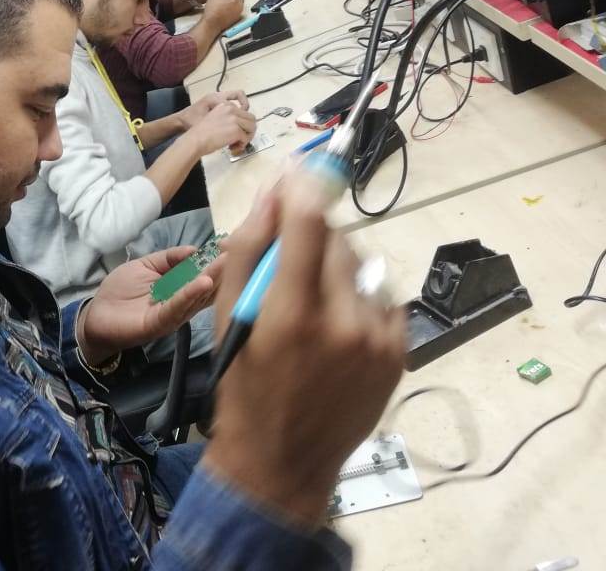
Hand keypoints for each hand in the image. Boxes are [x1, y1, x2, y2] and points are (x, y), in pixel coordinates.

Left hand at [79, 245, 225, 364]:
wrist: (96, 316)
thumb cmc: (120, 291)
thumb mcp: (145, 266)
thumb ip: (168, 258)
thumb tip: (194, 249)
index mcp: (180, 289)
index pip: (203, 273)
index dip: (217, 260)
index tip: (231, 244)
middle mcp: (182, 303)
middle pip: (207, 286)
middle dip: (223, 269)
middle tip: (239, 251)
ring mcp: (174, 314)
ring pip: (197, 296)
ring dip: (213, 279)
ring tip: (227, 263)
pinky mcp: (160, 322)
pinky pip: (177, 307)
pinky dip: (190, 294)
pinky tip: (203, 282)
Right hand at [182, 96, 255, 154]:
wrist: (195, 140)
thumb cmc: (201, 134)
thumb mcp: (215, 119)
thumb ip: (228, 120)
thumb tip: (240, 129)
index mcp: (225, 106)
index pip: (244, 113)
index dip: (242, 125)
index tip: (236, 133)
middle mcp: (231, 109)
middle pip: (251, 119)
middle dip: (248, 131)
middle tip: (240, 140)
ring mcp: (235, 119)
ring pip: (252, 128)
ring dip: (247, 138)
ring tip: (236, 144)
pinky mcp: (236, 130)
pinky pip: (246, 138)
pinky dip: (241, 145)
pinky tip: (232, 148)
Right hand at [202, 0, 244, 30]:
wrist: (212, 24)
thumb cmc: (213, 10)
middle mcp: (239, 4)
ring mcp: (239, 12)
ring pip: (239, 4)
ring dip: (234, 3)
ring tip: (225, 5)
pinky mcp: (237, 18)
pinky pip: (237, 10)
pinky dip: (233, 9)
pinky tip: (226, 10)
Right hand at [203, 173, 405, 527]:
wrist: (283, 460)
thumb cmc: (242, 385)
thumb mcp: (226, 317)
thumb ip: (249, 250)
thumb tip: (272, 193)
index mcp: (292, 312)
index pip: (309, 223)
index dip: (306, 186)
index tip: (304, 165)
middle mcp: (344, 321)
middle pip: (336, 239)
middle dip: (313, 236)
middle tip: (291, 260)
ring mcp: (379, 339)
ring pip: (361, 265)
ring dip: (336, 267)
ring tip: (313, 302)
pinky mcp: (399, 352)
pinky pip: (381, 296)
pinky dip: (359, 297)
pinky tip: (336, 325)